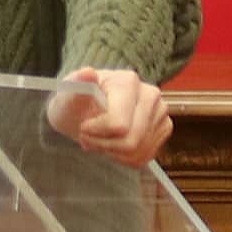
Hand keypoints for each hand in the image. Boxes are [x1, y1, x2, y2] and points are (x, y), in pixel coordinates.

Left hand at [50, 67, 174, 165]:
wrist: (87, 110)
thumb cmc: (77, 103)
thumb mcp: (68, 95)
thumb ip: (76, 86)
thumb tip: (88, 73)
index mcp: (128, 81)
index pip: (118, 125)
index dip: (96, 133)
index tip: (83, 127)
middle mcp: (150, 94)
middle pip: (131, 141)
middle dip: (104, 145)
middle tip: (88, 138)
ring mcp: (160, 112)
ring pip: (138, 151)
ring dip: (112, 152)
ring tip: (99, 140)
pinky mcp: (163, 128)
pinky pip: (145, 156)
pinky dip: (124, 157)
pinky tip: (112, 144)